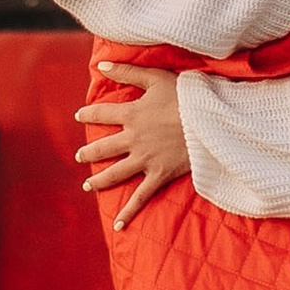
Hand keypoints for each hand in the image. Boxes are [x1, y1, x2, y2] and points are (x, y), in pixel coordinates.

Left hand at [74, 68, 191, 228]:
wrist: (209, 120)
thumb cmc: (186, 96)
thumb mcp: (156, 77)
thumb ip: (128, 71)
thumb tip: (101, 65)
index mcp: (132, 114)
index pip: (102, 114)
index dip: (88, 114)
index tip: (79, 116)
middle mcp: (134, 139)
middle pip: (103, 148)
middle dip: (89, 152)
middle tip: (79, 155)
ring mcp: (145, 160)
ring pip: (115, 173)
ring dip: (99, 180)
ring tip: (87, 184)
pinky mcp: (159, 175)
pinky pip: (140, 197)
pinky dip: (128, 212)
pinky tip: (117, 225)